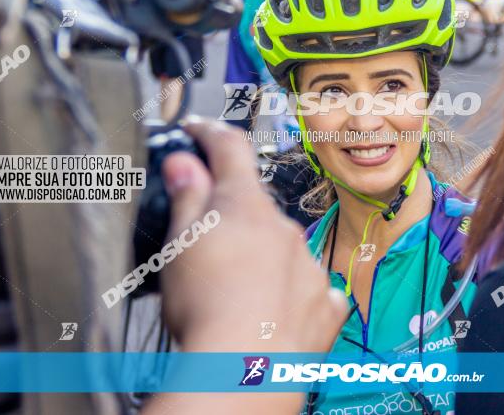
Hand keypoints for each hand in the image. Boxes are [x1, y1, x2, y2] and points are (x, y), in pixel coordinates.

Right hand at [143, 119, 345, 414]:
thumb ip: (187, 196)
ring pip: (281, 248)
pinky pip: (310, 288)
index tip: (198, 130)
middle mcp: (283, 227)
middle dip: (231, 216)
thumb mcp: (179, 244)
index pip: (230, 149)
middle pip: (255, 206)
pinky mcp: (323, 303)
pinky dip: (291, 294)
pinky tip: (271, 313)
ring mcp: (308, 264)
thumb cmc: (205, 311)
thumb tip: (186, 161)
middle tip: (203, 245)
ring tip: (231, 293)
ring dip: (260, 258)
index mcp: (245, 205)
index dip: (210, 133)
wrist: (244, 372)